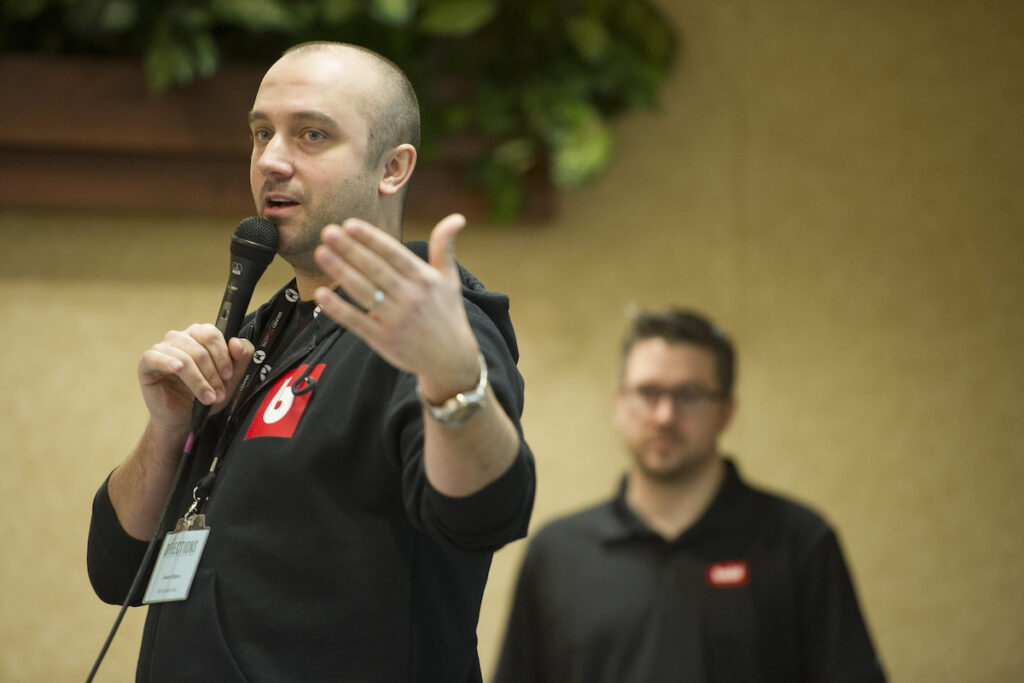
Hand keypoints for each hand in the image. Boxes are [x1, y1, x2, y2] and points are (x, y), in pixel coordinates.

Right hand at [137, 324, 254, 434]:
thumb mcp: (231, 379)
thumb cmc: (205, 394)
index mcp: (199, 336)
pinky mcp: (147, 363)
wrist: (185, 418)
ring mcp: (162, 349)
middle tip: (218, 392)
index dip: (222, 355)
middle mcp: (180, 338)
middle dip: (212, 373)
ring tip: (206, 397)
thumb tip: (236, 342)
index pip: (211, 333)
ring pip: (184, 357)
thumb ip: (241, 358)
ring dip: (198, 380)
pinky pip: (155, 356)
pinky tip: (177, 369)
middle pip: (199, 347)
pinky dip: (168, 362)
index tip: (228, 375)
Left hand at [312, 214, 481, 400]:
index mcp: (425, 279)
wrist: (451, 360)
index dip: (371, 239)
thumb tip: (457, 217)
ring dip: (340, 272)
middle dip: (350, 250)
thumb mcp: (450, 279)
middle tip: (328, 232)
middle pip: (375, 270)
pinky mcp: (383, 340)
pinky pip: (356, 321)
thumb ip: (444, 247)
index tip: (349, 224)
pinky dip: (338, 309)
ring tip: (321, 253)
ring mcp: (396, 320)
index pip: (394, 254)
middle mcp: (411, 298)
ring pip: (363, 292)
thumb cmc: (447, 313)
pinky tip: (321, 294)